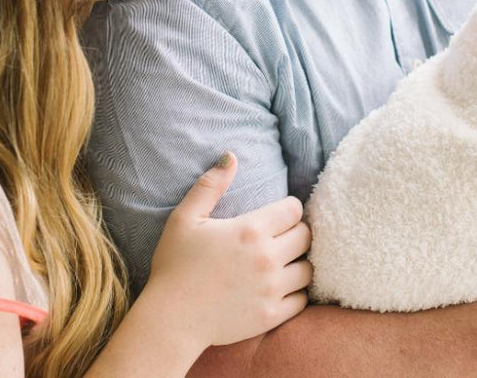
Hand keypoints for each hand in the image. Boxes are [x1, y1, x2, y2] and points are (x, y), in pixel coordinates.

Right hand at [143, 153, 311, 350]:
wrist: (169, 320)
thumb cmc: (174, 266)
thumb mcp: (185, 218)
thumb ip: (210, 185)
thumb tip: (230, 155)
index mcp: (251, 230)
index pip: (294, 210)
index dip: (288, 209)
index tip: (277, 216)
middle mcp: (267, 257)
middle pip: (306, 236)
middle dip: (296, 233)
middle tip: (280, 238)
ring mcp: (271, 289)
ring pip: (307, 269)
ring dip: (298, 263)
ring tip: (283, 263)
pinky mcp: (270, 315)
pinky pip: (301, 300)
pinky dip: (295, 293)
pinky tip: (279, 287)